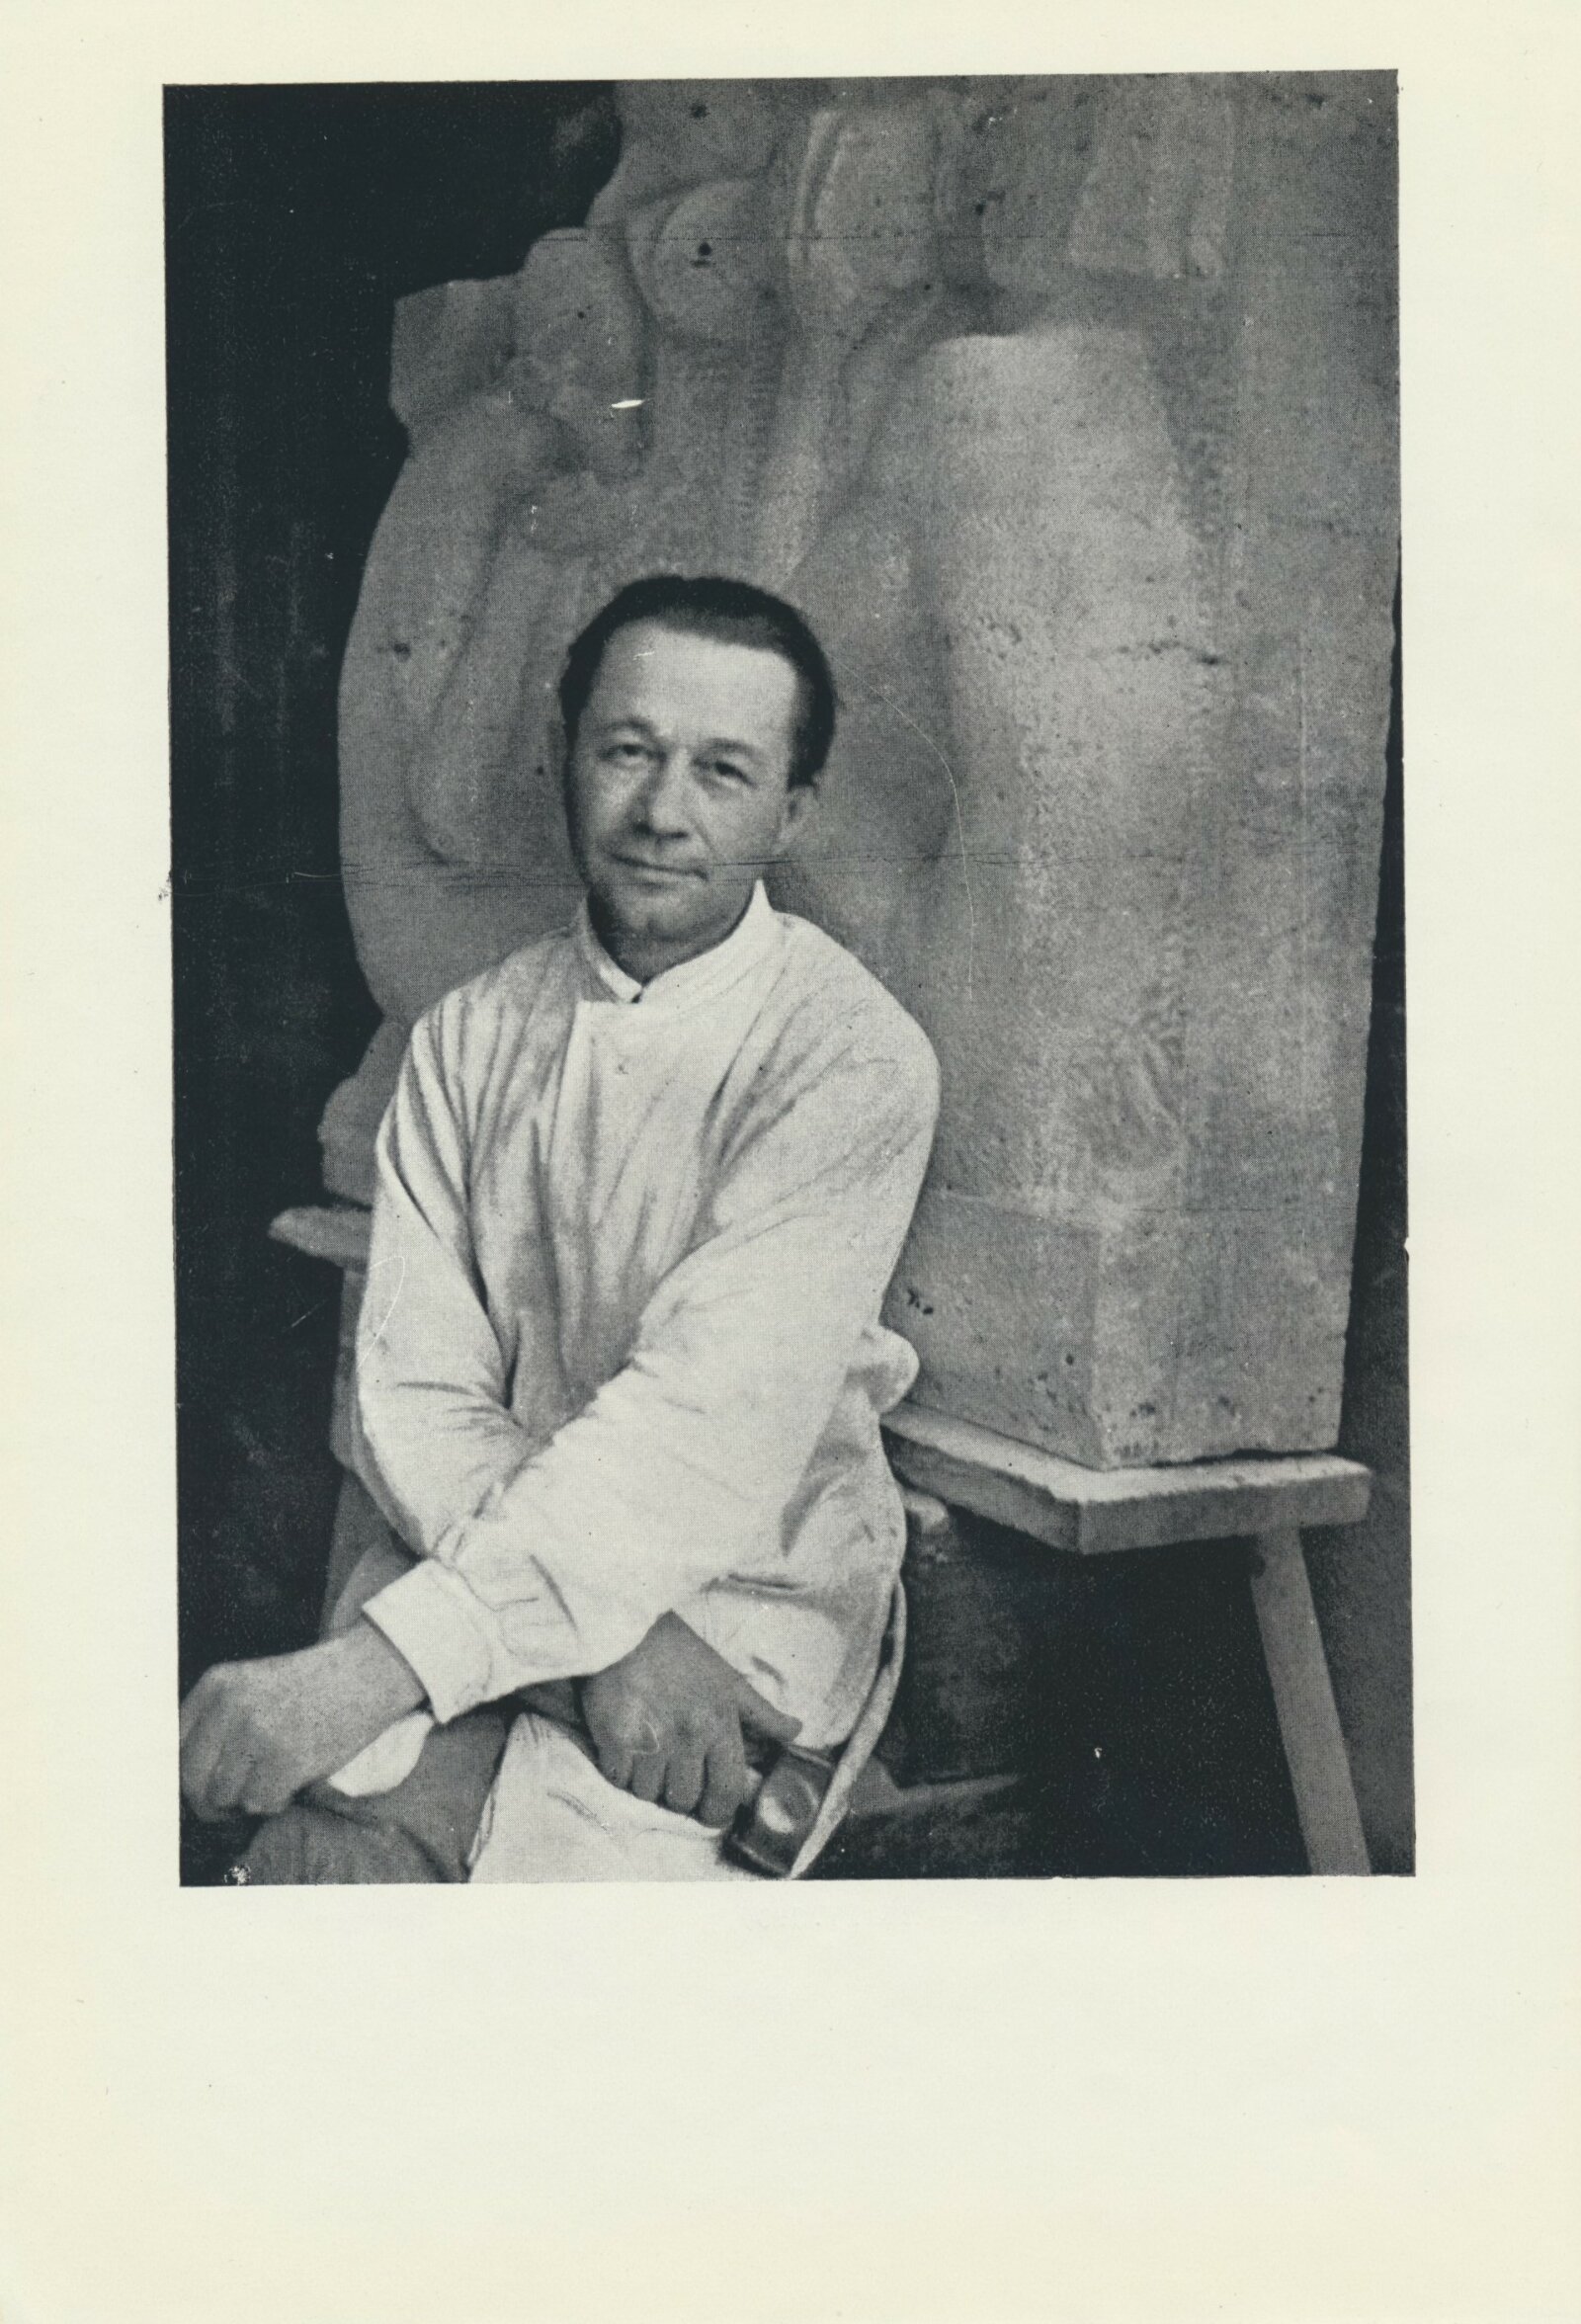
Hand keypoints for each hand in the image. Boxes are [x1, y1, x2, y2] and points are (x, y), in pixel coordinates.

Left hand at [179, 1622, 426, 1821]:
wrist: (367, 1672)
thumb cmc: (310, 1687)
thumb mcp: (251, 1686)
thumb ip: (216, 1722)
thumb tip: (185, 1784)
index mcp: (217, 1684)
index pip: (174, 1747)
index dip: (188, 1775)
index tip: (206, 1785)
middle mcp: (231, 1705)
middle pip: (191, 1780)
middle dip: (210, 1800)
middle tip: (233, 1801)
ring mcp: (258, 1732)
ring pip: (224, 1797)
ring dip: (246, 1799)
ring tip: (271, 1780)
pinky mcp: (286, 1759)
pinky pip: (260, 1803)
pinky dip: (274, 1802)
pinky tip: (291, 1782)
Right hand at [578, 1613, 800, 1827]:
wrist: (626, 1627)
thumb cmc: (681, 1654)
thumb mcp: (728, 1680)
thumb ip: (763, 1714)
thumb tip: (797, 1731)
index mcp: (719, 1725)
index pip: (726, 1794)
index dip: (718, 1811)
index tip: (710, 1809)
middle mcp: (686, 1738)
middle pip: (684, 1801)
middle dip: (680, 1793)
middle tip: (675, 1772)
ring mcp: (648, 1741)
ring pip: (649, 1794)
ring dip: (648, 1783)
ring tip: (648, 1755)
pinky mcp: (612, 1739)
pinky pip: (618, 1780)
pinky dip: (620, 1772)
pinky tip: (625, 1749)